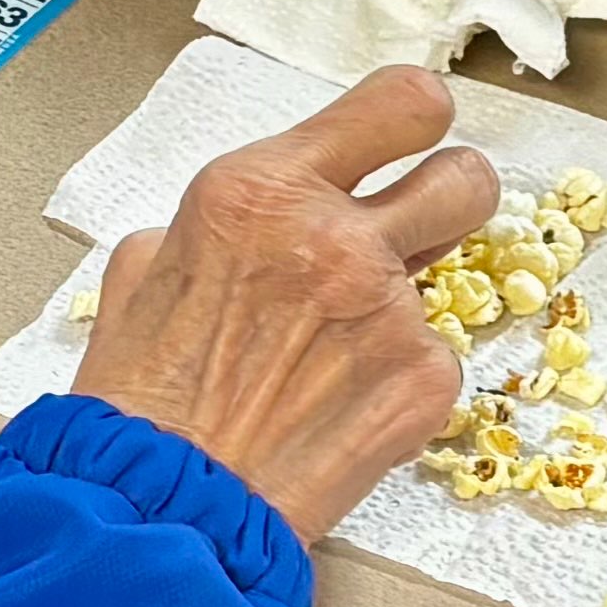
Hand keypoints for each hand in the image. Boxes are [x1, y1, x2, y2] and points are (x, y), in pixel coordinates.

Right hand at [73, 67, 501, 542]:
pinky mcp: (423, 381)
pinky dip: (395, 383)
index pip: (401, 101)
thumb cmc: (143, 400)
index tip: (414, 133)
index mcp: (259, 191)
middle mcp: (335, 236)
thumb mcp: (146, 270)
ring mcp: (390, 309)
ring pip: (444, 282)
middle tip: (418, 230)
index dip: (416, 118)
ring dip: (401, 306)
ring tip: (333, 359)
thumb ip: (222, 227)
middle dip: (448, 200)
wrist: (163, 505)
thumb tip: (258, 225)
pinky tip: (335, 411)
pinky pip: (432, 360)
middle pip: (464, 178)